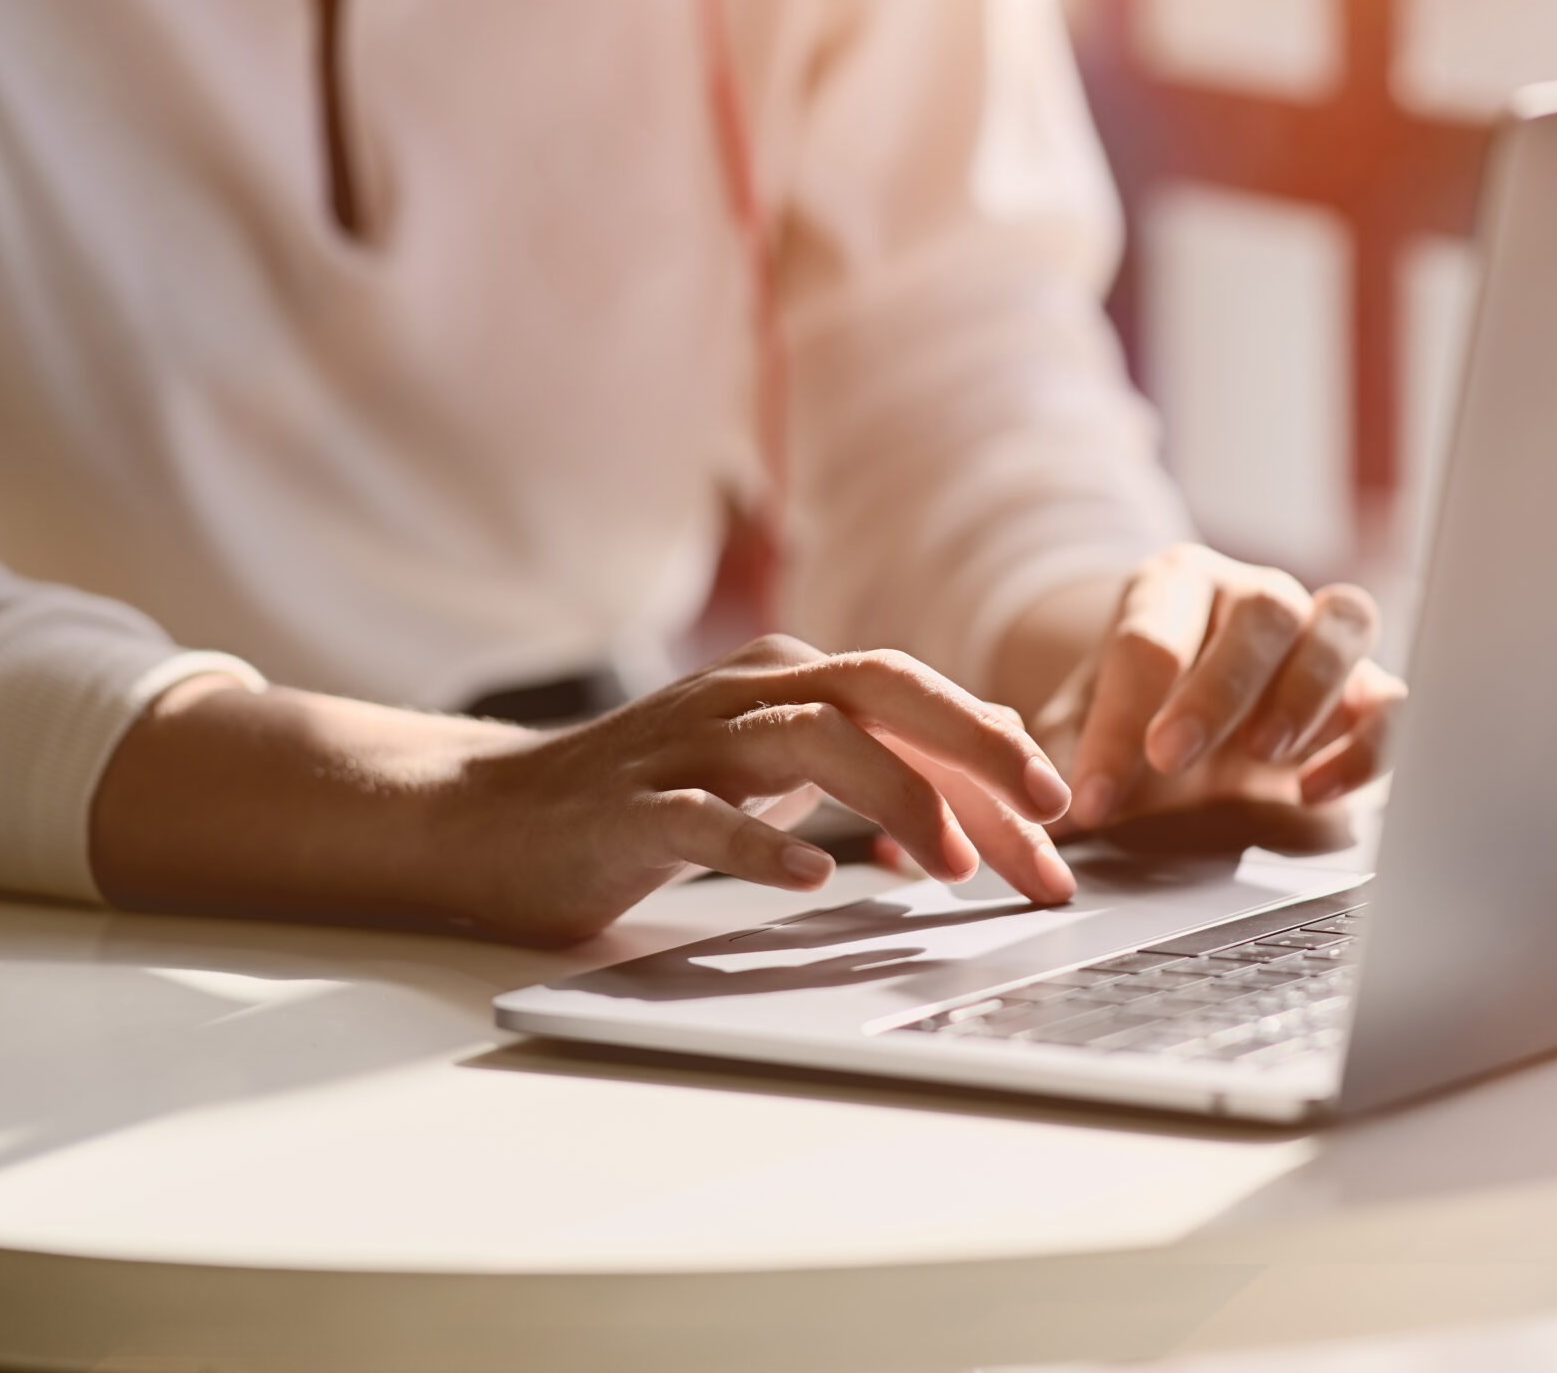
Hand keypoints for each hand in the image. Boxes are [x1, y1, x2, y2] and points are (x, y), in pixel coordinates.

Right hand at [439, 636, 1075, 938]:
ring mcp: (688, 744)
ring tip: (953, 865)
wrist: (493, 816)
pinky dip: (766, 842)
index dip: (1001, 765)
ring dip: (894, 797)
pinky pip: (707, 816)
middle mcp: (749, 692)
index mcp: (793, 678)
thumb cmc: (657, 796)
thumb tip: (990, 786)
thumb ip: (873, 763)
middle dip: (977, 748)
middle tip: (1047, 817)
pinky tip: (815, 877)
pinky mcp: (633, 805)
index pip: (921, 704)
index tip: (1063, 838)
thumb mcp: (778, 769)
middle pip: (885, 690)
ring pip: (811, 738)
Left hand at [1039, 545, 1404, 834]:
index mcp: (1172, 583)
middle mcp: (1254, 592)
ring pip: (1342, 621)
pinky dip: (1366, 742)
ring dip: (1306, 690)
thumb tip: (1038, 798)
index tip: (1095, 797)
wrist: (1193, 718)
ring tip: (1263, 758)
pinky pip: (1392, 697)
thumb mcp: (1081, 729)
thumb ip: (1052, 756)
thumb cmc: (1135, 716)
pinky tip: (1316, 791)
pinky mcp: (1368, 684)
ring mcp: (1318, 631)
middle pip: (1260, 609)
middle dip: (1215, 689)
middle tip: (1171, 757)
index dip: (1119, 720)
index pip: (1149, 637)